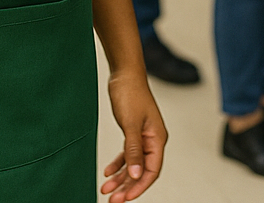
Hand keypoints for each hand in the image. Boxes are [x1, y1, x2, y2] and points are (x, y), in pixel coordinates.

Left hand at [101, 69, 165, 201]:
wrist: (124, 74)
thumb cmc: (130, 94)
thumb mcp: (131, 124)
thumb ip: (134, 150)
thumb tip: (137, 174)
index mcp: (157, 138)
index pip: (152, 170)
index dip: (139, 186)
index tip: (125, 198)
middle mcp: (152, 140)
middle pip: (142, 170)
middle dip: (128, 186)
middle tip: (112, 200)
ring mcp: (143, 136)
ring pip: (133, 164)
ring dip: (121, 178)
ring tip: (106, 189)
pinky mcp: (133, 132)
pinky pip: (127, 154)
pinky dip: (118, 164)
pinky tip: (107, 172)